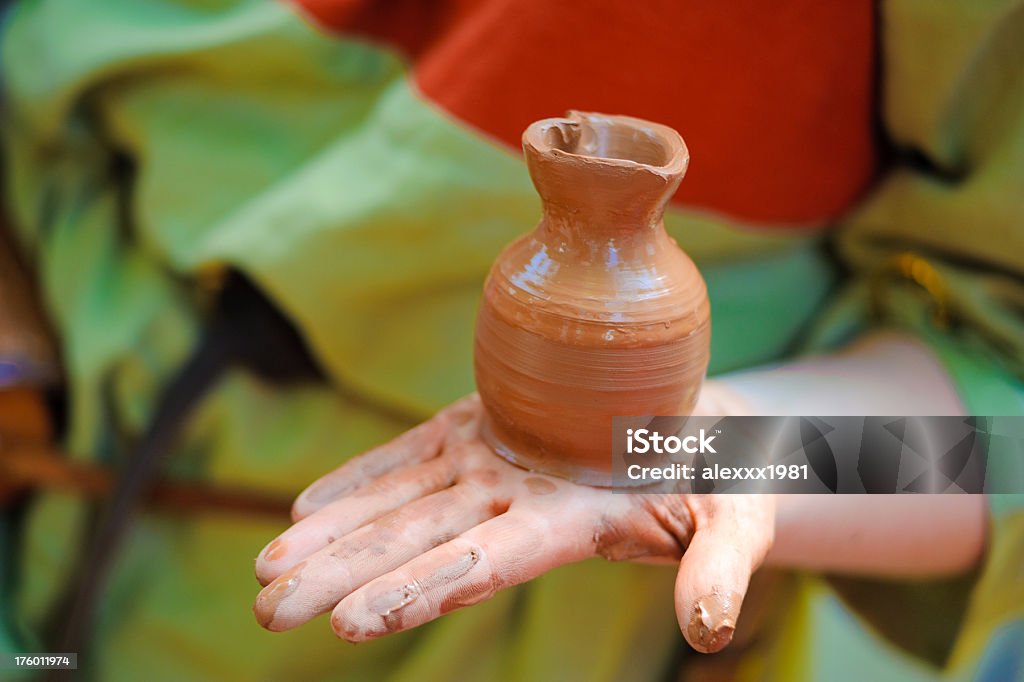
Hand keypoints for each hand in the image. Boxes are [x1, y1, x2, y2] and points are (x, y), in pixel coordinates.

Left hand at [253, 390, 773, 652]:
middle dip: (340, 574)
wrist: (692, 435)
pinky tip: (305, 507)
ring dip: (332, 534)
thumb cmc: (723, 481)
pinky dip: (359, 477)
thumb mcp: (737, 520)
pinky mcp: (482, 431)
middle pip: (416, 540)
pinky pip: (411, 454)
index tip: (345, 622)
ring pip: (399, 499)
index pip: (481, 564)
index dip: (417, 589)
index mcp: (569, 524)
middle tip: (267, 609)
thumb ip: (719, 567)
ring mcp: (493, 466)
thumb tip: (707, 629)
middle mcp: (516, 501)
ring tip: (265, 568)